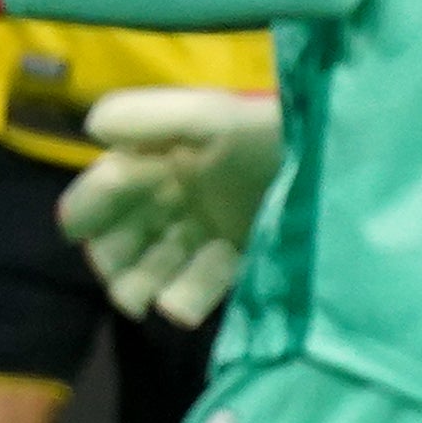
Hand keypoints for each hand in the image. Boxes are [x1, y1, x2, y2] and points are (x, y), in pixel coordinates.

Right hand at [56, 87, 284, 326]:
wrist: (340, 169)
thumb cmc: (267, 138)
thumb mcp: (211, 116)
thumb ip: (150, 117)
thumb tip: (91, 128)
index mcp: (158, 159)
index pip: (103, 188)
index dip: (89, 205)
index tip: (81, 226)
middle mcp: (172, 197)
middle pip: (118, 236)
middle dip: (113, 260)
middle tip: (123, 284)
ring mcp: (203, 231)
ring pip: (151, 267)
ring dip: (144, 285)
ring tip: (155, 301)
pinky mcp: (234, 258)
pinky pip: (197, 286)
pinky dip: (186, 297)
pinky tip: (184, 306)